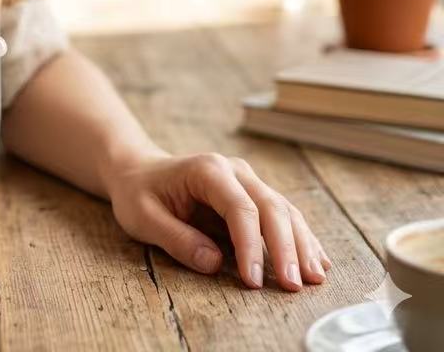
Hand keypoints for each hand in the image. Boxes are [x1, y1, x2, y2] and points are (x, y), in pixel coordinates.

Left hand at [105, 150, 331, 290]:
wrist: (138, 171)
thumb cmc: (139, 193)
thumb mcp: (143, 216)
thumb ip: (176, 238)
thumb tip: (214, 263)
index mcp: (207, 170)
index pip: (239, 208)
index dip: (251, 245)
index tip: (253, 282)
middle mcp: (234, 170)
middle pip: (271, 207)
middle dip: (286, 247)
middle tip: (295, 286)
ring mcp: (247, 180)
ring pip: (284, 210)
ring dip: (302, 244)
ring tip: (315, 278)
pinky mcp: (253, 195)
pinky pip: (284, 215)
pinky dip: (301, 238)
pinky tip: (318, 260)